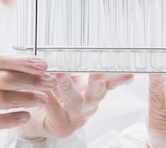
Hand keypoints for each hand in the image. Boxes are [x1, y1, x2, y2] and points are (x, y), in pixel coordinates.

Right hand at [0, 53, 56, 146]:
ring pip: (1, 98)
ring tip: (43, 98)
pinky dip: (10, 118)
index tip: (44, 64)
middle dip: (32, 80)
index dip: (25, 61)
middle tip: (51, 81)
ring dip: (26, 98)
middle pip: (6, 78)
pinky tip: (25, 116)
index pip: (1, 59)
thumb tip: (21, 62)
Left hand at [18, 72, 133, 138]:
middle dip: (98, 82)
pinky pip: (56, 112)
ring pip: (76, 104)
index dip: (119, 78)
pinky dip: (50, 99)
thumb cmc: (54, 89)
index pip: (110, 81)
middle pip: (98, 92)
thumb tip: (73, 40)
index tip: (129, 74)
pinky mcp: (62, 126)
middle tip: (97, 72)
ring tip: (59, 75)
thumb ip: (71, 62)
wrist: (35, 112)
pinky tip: (43, 90)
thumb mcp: (65, 72)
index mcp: (93, 88)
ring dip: (68, 88)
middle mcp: (89, 103)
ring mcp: (77, 117)